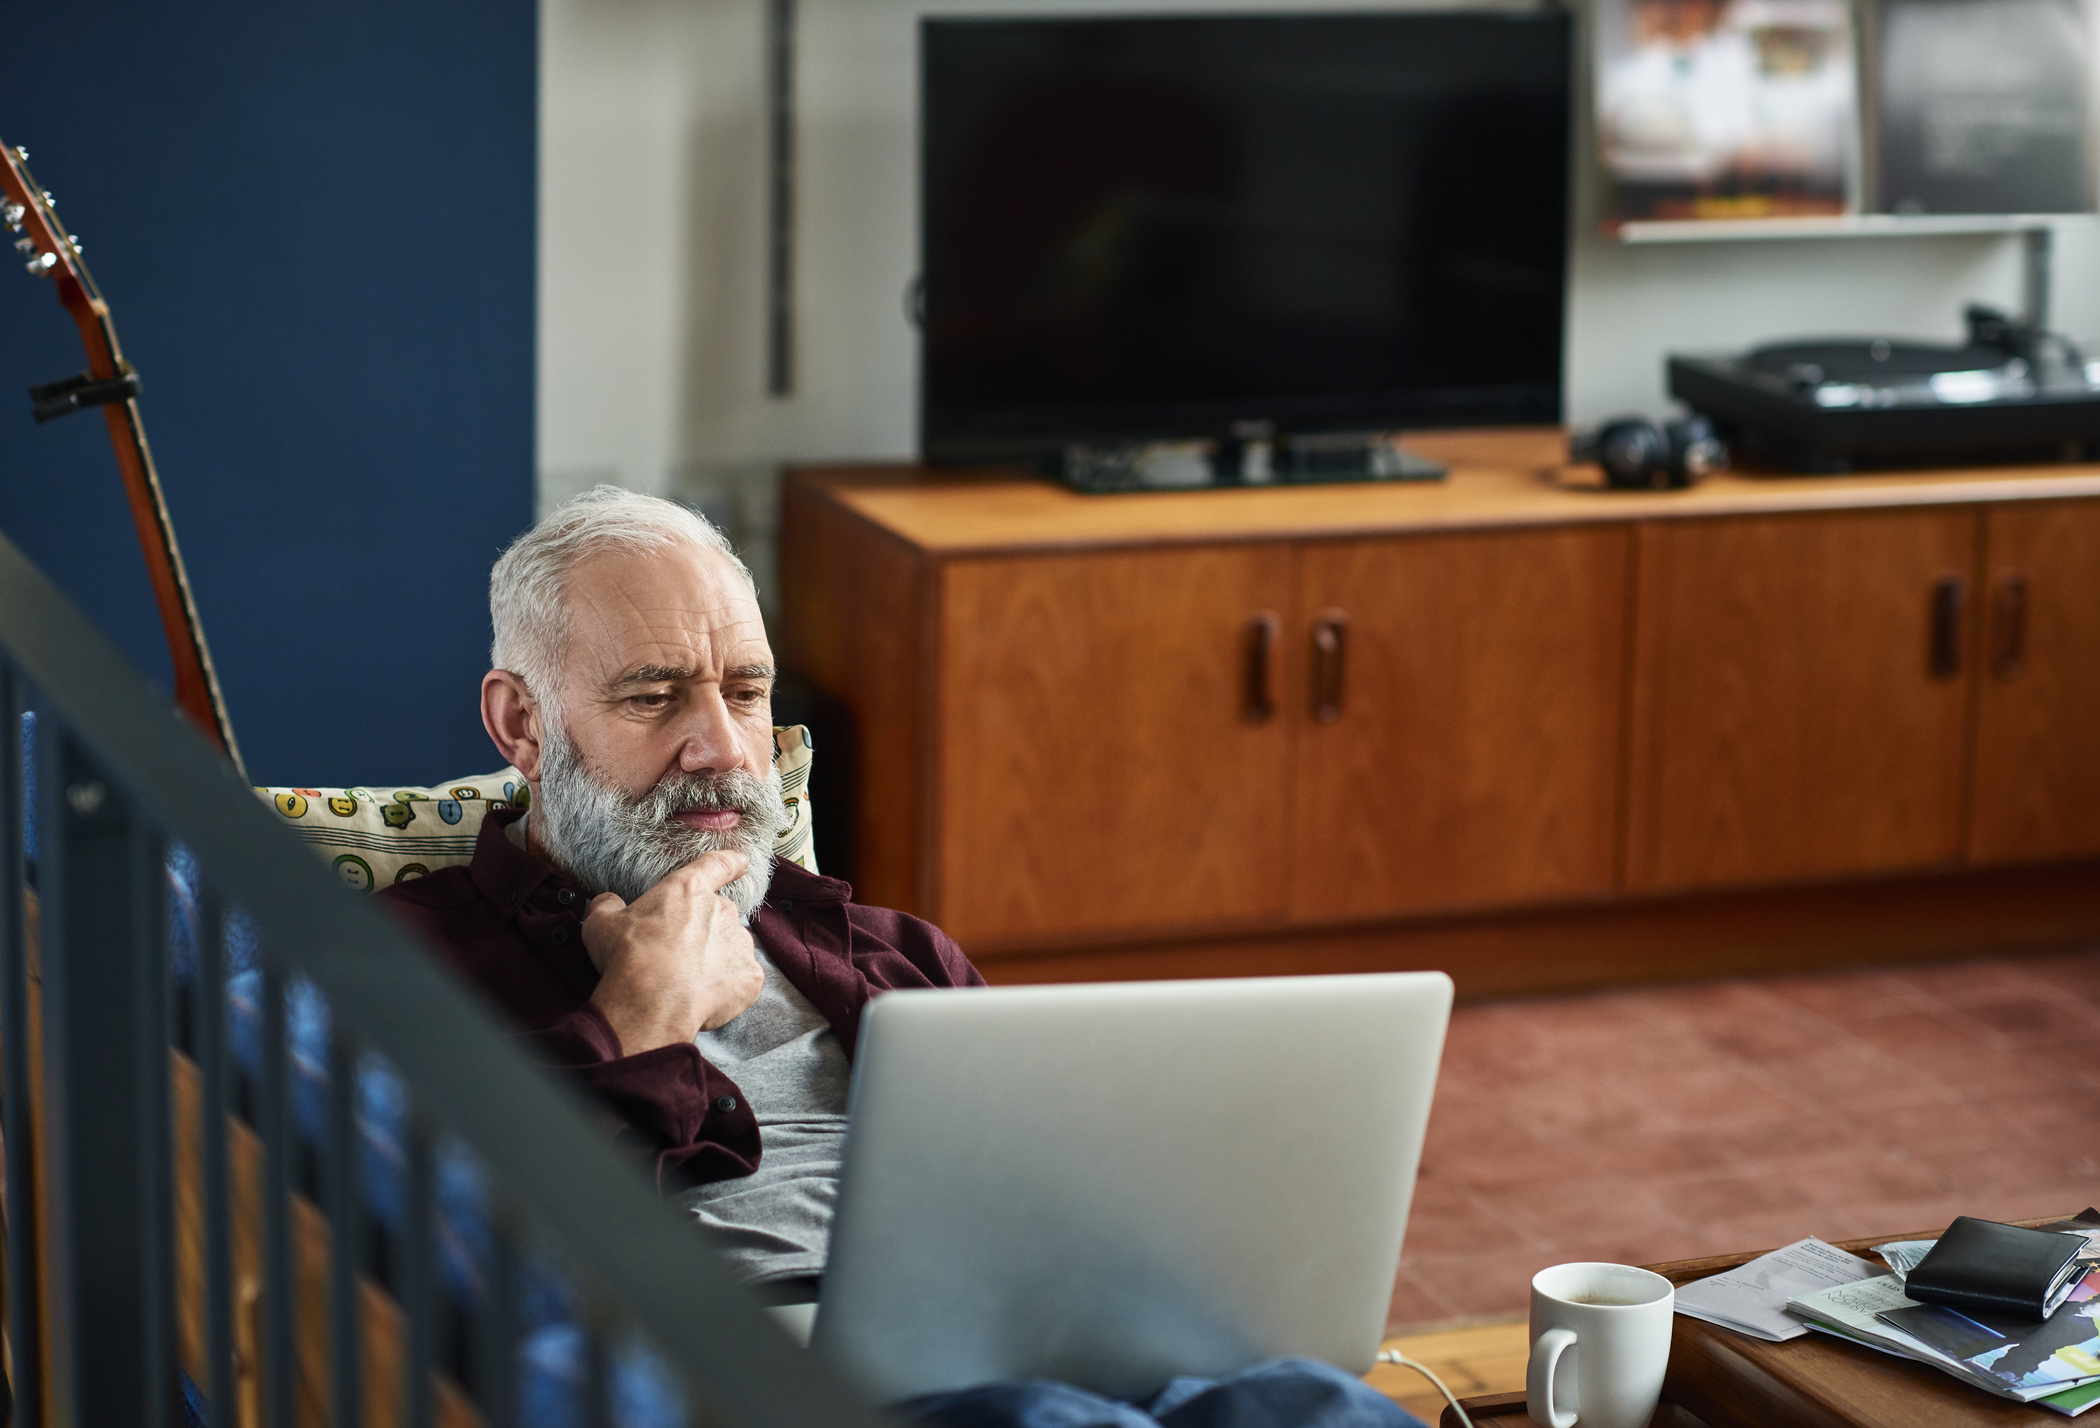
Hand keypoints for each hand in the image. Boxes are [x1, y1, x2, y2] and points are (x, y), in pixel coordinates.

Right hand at [580, 850, 762, 1053]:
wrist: (650, 1003)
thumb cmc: (626, 958)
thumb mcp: (602, 924)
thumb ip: (608, 906)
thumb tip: (608, 901)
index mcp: (688, 890)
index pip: (717, 865)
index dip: (730, 863)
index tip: (739, 863)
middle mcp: (721, 910)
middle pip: (718, 915)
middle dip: (702, 932)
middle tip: (676, 955)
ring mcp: (739, 943)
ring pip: (733, 947)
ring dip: (717, 958)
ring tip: (687, 980)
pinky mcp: (749, 976)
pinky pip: (743, 978)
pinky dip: (729, 987)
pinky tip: (703, 997)